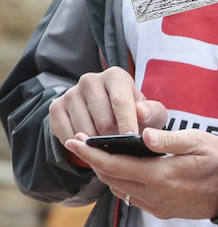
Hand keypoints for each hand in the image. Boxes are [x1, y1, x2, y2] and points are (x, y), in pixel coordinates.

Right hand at [49, 68, 167, 143]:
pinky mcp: (56, 108)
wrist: (109, 115)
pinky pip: (67, 135)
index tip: (132, 139)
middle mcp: (90, 80)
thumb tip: (141, 112)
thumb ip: (152, 112)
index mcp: (115, 77)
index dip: (127, 123)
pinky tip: (90, 147)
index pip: (120, 102)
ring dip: (96, 145)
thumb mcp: (151, 113)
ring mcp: (70, 93)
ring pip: (84, 130)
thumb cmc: (136, 115)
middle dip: (114, 139)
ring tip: (108, 148)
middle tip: (121, 149)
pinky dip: (79, 146)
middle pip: (103, 120)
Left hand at [64, 128, 217, 218]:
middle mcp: (155, 195)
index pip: (114, 165)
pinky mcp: (163, 211)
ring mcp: (158, 206)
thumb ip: (169, 139)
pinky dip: (122, 185)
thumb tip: (142, 135)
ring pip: (120, 191)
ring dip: (106, 174)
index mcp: (160, 176)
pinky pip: (134, 198)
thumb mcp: (199, 142)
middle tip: (80, 144)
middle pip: (111, 180)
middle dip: (94, 162)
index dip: (91, 153)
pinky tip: (124, 172)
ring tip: (99, 157)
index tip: (74, 140)